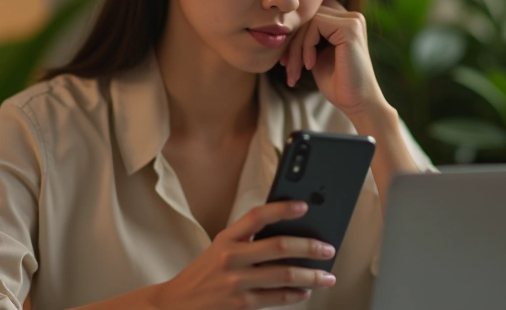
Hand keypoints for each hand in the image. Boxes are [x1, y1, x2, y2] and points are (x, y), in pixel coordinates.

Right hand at [149, 201, 335, 309]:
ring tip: (326, 276)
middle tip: (327, 248)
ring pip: (284, 275)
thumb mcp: (220, 249)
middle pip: (279, 247)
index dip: (282, 209)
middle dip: (309, 247)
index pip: (258, 216)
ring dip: (311, 276)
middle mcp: (230, 257)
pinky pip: (276, 298)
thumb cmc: (205, 274)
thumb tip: (289, 236)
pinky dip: (295, 294)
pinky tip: (305, 291)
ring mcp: (236, 282)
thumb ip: (247, 240)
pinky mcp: (241, 305)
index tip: (304, 206)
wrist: (177, 303)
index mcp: (226, 238)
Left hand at [280, 0, 387, 120]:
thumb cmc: (337, 84)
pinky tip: (310, 65)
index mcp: (344, 22)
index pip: (310, 16)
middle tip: (287, 68)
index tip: (285, 62)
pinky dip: (306, 46)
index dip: (293, 37)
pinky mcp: (350, 28)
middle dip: (292, 44)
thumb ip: (307, 39)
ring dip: (296, 48)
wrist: (357, 103)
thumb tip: (283, 26)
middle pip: (308, 17)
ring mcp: (352, 20)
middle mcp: (351, 17)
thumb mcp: (316, 56)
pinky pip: (315, 25)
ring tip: (295, 72)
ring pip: (308, 21)